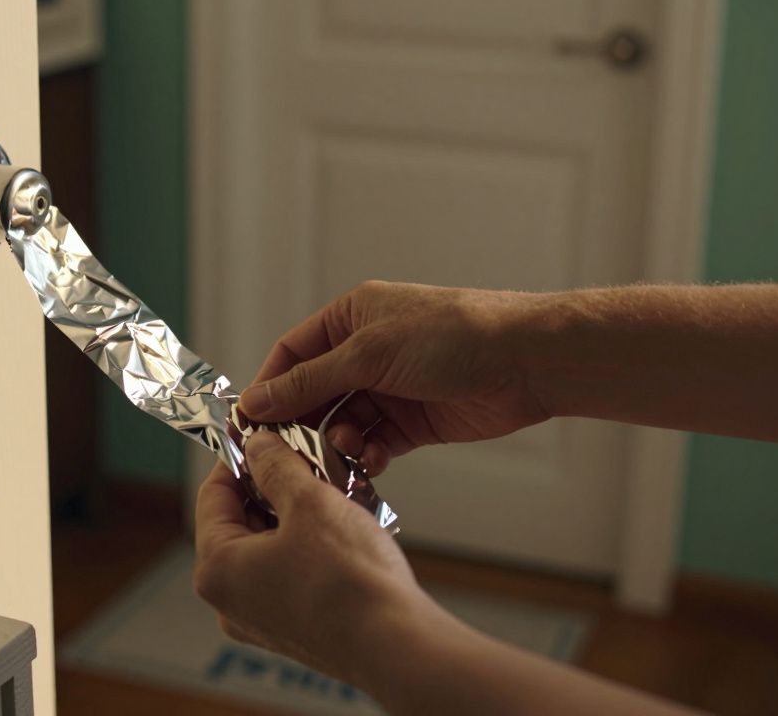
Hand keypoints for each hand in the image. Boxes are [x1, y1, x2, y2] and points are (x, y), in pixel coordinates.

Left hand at [192, 431, 454, 692]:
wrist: (398, 647)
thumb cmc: (350, 581)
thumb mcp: (309, 501)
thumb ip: (276, 465)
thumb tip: (258, 445)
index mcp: (216, 569)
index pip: (212, 495)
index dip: (240, 458)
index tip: (264, 438)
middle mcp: (230, 601)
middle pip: (239, 522)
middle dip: (273, 487)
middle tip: (307, 461)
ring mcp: (260, 621)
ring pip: (268, 547)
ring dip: (296, 515)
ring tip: (332, 493)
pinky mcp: (294, 631)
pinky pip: (289, 574)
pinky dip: (310, 547)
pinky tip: (343, 530)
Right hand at [239, 281, 549, 472]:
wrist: (527, 362)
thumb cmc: (454, 336)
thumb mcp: (369, 353)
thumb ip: (310, 381)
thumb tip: (257, 399)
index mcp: (352, 317)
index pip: (292, 353)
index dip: (270, 387)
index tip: (250, 422)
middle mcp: (367, 351)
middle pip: (314, 393)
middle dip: (302, 423)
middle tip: (290, 453)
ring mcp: (391, 388)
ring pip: (342, 423)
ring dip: (337, 442)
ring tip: (346, 453)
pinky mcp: (413, 421)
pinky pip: (374, 443)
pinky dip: (367, 455)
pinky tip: (372, 461)